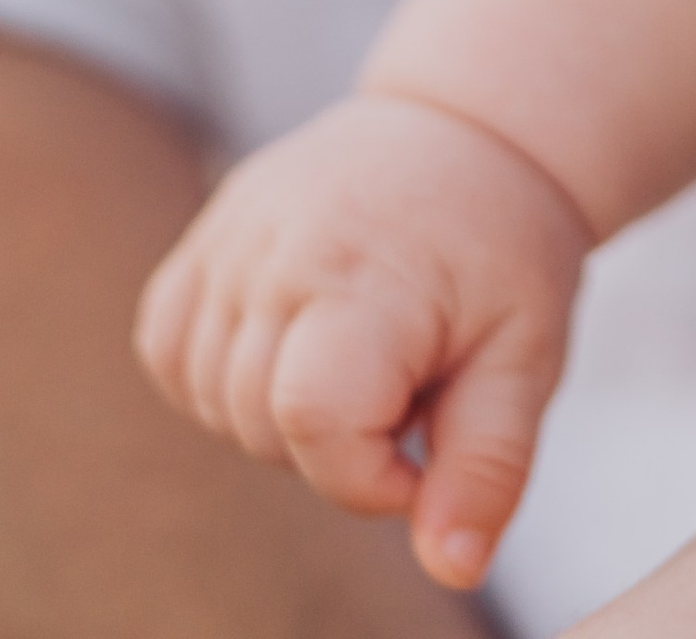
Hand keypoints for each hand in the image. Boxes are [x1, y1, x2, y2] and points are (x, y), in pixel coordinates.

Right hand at [136, 87, 590, 595]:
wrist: (471, 128)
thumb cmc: (504, 248)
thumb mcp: (527, 356)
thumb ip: (488, 467)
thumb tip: (453, 568)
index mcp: (369, 274)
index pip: (313, 418)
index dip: (366, 472)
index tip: (423, 440)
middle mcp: (279, 248)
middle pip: (257, 422)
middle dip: (335, 441)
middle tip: (407, 381)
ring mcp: (231, 235)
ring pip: (210, 396)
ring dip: (278, 409)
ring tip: (360, 349)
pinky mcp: (203, 235)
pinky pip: (168, 346)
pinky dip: (217, 372)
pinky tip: (292, 342)